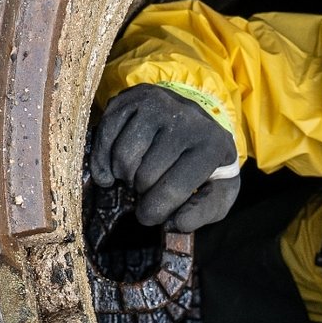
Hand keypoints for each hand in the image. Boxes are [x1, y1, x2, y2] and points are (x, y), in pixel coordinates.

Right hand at [87, 83, 239, 229]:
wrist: (197, 115)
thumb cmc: (205, 161)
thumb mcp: (219, 189)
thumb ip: (203, 211)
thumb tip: (177, 224)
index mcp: (211, 145)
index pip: (172, 190)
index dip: (154, 212)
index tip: (149, 215)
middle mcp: (185, 119)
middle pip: (144, 175)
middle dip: (140, 192)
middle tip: (146, 190)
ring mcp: (156, 105)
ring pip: (123, 157)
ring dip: (123, 176)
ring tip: (134, 176)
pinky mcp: (131, 98)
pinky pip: (105, 136)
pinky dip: (103, 159)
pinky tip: (113, 167)